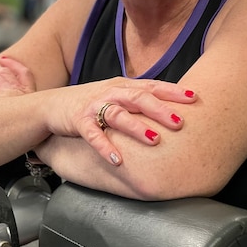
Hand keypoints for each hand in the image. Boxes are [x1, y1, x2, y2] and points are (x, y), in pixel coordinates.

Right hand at [48, 76, 196, 165]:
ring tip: (154, 140)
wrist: (51, 105)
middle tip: (180, 122)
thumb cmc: (91, 103)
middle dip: (160, 110)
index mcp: (123, 86)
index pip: (152, 86)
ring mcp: (94, 106)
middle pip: (139, 98)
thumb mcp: (116, 96)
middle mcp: (110, 93)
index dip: (173, 91)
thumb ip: (139, 101)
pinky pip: (93, 134)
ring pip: (118, 114)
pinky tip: (116, 159)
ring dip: (136, 127)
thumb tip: (171, 111)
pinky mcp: (78, 121)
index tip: (195, 98)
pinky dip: (104, 146)